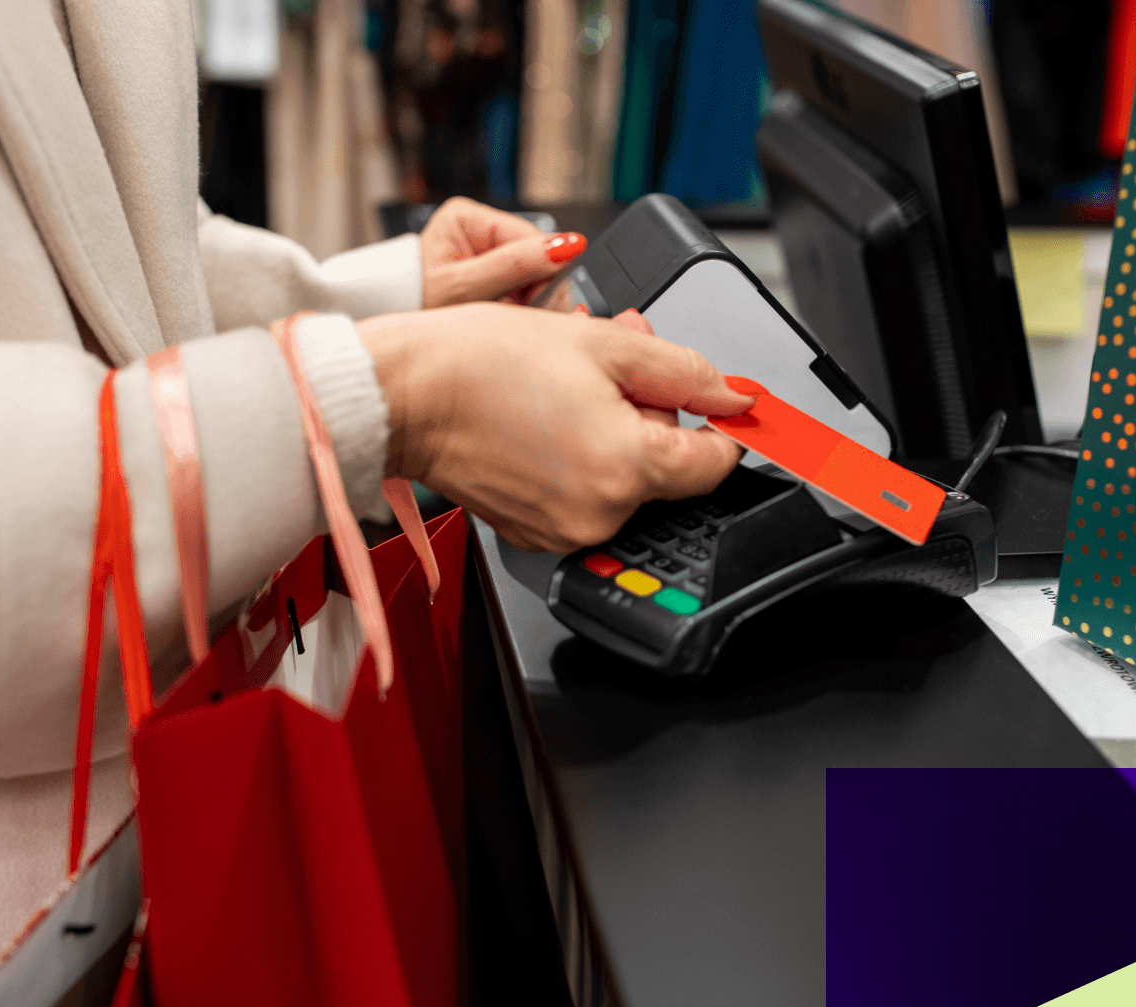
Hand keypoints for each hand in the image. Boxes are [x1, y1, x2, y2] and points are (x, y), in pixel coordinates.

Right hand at [357, 304, 752, 552]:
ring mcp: (564, 531)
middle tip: (617, 361)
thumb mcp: (601, 343)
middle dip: (652, 412)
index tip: (719, 402)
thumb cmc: (481, 363)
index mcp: (626, 469)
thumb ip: (682, 371)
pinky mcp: (533, 532)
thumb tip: (732, 395)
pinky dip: (579, 457)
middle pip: (664, 468)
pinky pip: (582, 494)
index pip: (713, 464)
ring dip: (614, 431)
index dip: (722, 425)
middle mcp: (600, 513)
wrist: (403, 394)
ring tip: (571, 385)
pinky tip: (547, 419)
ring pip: (623, 479)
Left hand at [416, 196, 586, 307]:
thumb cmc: (411, 305)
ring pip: (531, 275)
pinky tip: (504, 319)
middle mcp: (476, 228)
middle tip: (521, 319)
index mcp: (466, 217)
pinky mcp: (488, 272)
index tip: (541, 307)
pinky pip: (519, 287)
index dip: (544, 273)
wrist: (389, 328)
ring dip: (526, 302)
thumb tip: (567, 245)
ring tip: (505, 321)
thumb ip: (514, 266)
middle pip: (533, 257)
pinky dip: (517, 307)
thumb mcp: (464, 289)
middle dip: (534, 291)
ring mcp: (483, 250)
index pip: (530, 238)